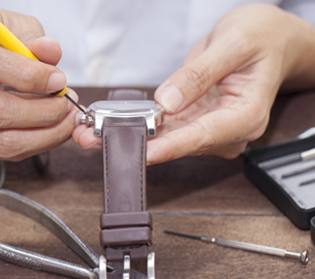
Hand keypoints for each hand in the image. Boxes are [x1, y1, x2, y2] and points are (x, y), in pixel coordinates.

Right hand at [0, 8, 78, 159]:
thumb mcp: (3, 24)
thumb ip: (29, 37)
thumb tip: (51, 52)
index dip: (30, 75)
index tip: (58, 81)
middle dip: (45, 113)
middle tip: (67, 106)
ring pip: (2, 141)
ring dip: (45, 136)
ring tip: (64, 120)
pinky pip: (2, 154)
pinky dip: (34, 145)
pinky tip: (47, 131)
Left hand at [73, 4, 314, 163]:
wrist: (270, 40)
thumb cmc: (261, 38)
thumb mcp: (233, 44)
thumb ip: (199, 75)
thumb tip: (168, 102)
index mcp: (246, 115)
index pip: (202, 136)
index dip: (169, 147)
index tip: (141, 153)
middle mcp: (229, 130)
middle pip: (180, 143)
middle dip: (140, 144)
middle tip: (99, 141)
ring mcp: (212, 129)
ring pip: (169, 139)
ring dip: (134, 138)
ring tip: (97, 135)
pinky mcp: (198, 122)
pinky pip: (168, 129)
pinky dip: (143, 128)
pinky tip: (117, 127)